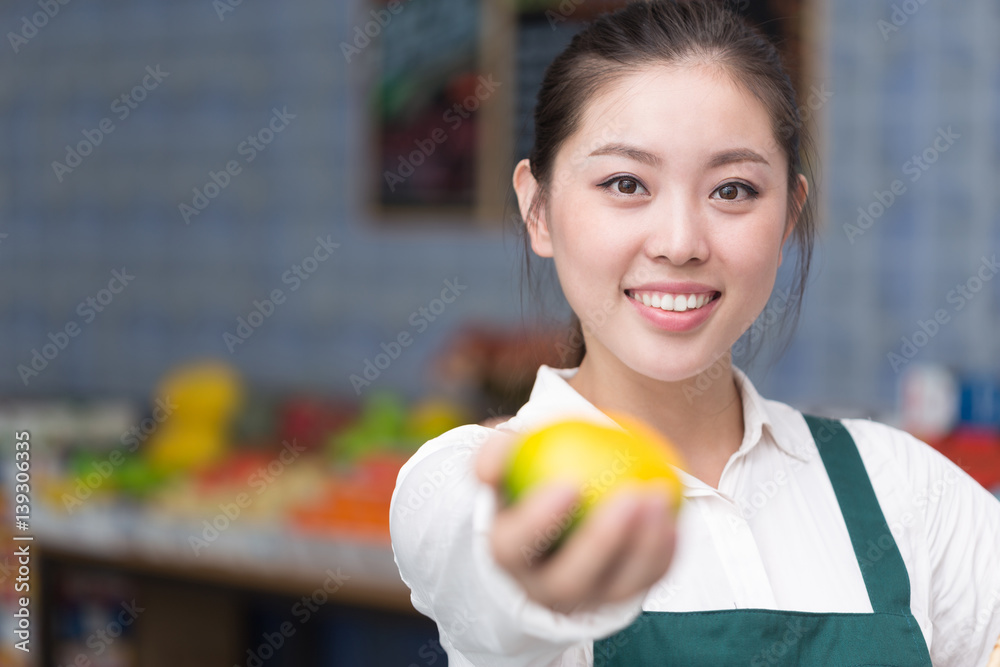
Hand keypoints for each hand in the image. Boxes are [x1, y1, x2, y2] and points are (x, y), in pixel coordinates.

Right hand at [476, 428, 677, 613]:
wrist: (555, 517)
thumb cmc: (529, 479)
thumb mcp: (508, 461)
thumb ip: (499, 451)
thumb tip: (497, 455)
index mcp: (508, 553)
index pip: (514, 546)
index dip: (539, 522)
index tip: (570, 483)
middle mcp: (541, 586)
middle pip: (568, 579)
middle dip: (601, 542)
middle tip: (630, 495)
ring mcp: (585, 598)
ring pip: (615, 586)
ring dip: (643, 545)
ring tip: (659, 495)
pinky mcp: (621, 596)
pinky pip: (646, 579)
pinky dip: (663, 549)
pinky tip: (674, 514)